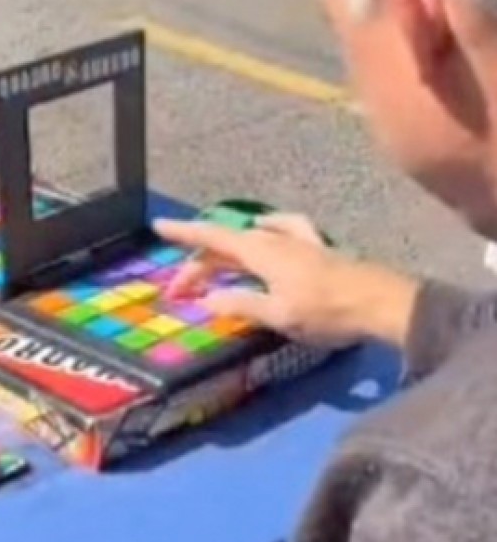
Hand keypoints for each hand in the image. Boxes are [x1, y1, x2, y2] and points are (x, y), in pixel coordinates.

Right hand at [154, 213, 420, 347]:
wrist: (382, 303)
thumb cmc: (327, 311)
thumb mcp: (278, 315)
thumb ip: (240, 305)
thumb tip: (208, 300)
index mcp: (260, 252)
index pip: (212, 237)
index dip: (184, 233)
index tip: (158, 226)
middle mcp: (273, 239)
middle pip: (226, 243)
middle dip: (199, 263)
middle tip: (181, 291)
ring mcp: (297, 241)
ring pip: (249, 237)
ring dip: (226, 249)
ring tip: (215, 263)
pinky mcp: (316, 248)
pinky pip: (283, 230)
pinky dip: (268, 228)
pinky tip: (267, 228)